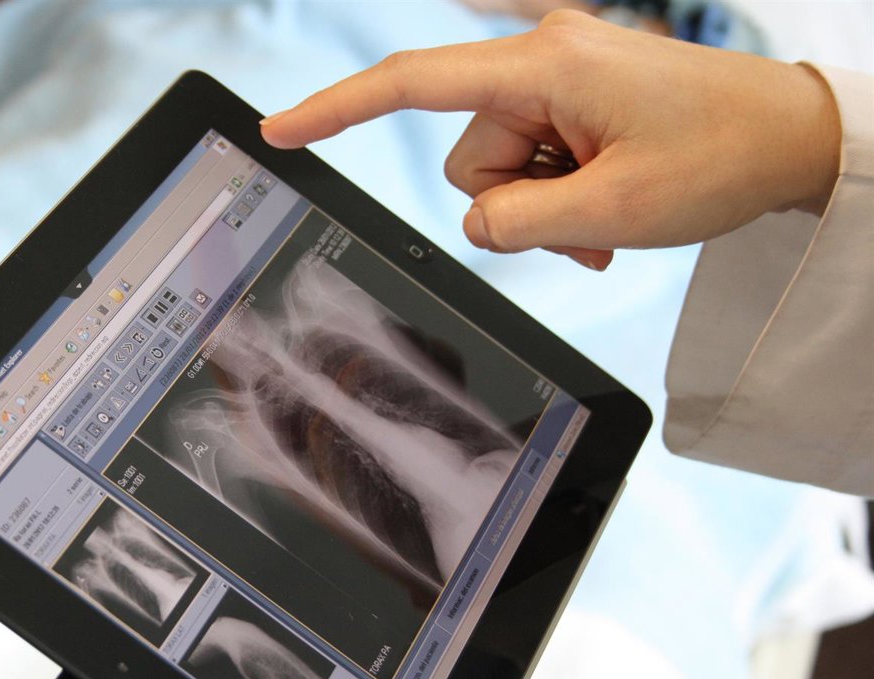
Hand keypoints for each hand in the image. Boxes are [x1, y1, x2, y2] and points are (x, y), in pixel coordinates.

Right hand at [261, 11, 840, 269]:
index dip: (336, 109)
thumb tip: (475, 224)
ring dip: (544, 208)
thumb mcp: (612, 213)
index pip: (411, 84)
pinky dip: (559, 194)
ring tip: (607, 216)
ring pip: (500, 170)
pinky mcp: (575, 96)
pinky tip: (605, 203)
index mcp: (543, 66)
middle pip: (469, 156)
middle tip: (588, 222)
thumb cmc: (722, 155)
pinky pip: (531, 159)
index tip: (282, 129)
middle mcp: (543, 58)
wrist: (790, 137)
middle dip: (515, 205)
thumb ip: (518, 226)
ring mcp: (560, 76)